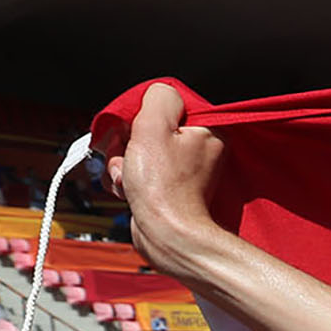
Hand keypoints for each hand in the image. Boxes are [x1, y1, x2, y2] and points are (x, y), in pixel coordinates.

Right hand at [107, 83, 229, 281]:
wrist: (166, 235)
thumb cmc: (163, 188)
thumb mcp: (155, 127)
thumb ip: (159, 99)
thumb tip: (159, 94)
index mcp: (207, 131)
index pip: (166, 107)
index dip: (141, 117)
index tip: (131, 130)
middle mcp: (200, 150)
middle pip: (149, 130)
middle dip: (127, 143)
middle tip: (127, 157)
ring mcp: (186, 172)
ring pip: (139, 152)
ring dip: (123, 164)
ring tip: (126, 178)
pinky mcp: (171, 190)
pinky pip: (141, 174)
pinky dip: (127, 181)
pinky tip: (126, 190)